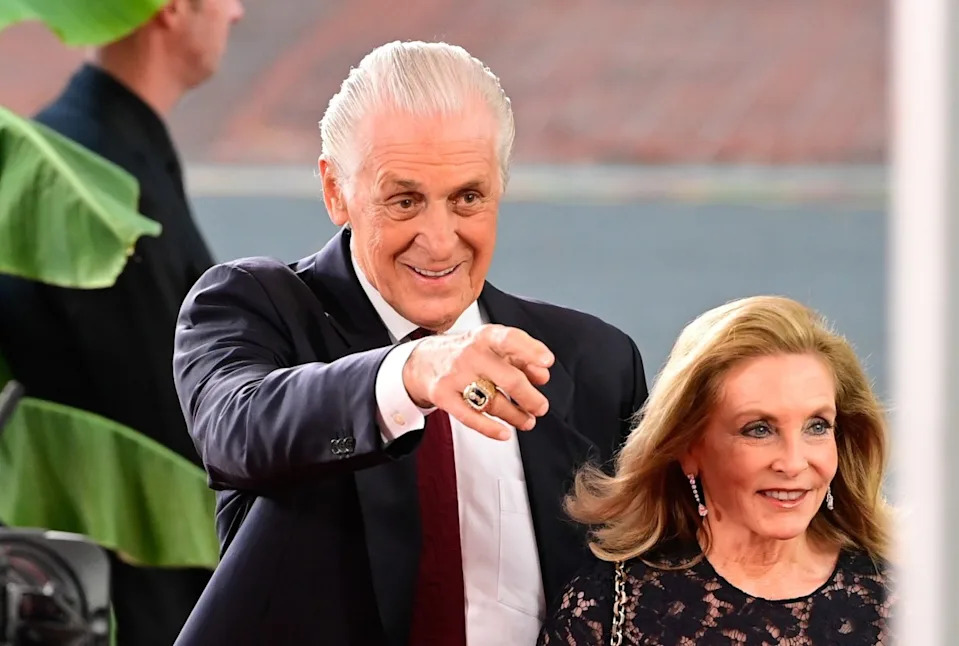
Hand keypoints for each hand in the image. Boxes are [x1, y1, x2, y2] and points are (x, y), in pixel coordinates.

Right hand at [402, 324, 553, 439]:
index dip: (531, 350)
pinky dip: (490, 429)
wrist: (422, 361)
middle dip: (530, 398)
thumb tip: (542, 376)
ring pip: (493, 402)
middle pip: (508, 379)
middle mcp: (470, 354)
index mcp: (485, 337)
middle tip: (541, 407)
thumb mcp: (492, 347)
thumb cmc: (466, 354)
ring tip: (527, 421)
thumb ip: (520, 358)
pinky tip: (504, 433)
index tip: (547, 362)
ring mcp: (455, 375)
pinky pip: (470, 417)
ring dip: (515, 416)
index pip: (510, 339)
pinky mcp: (442, 396)